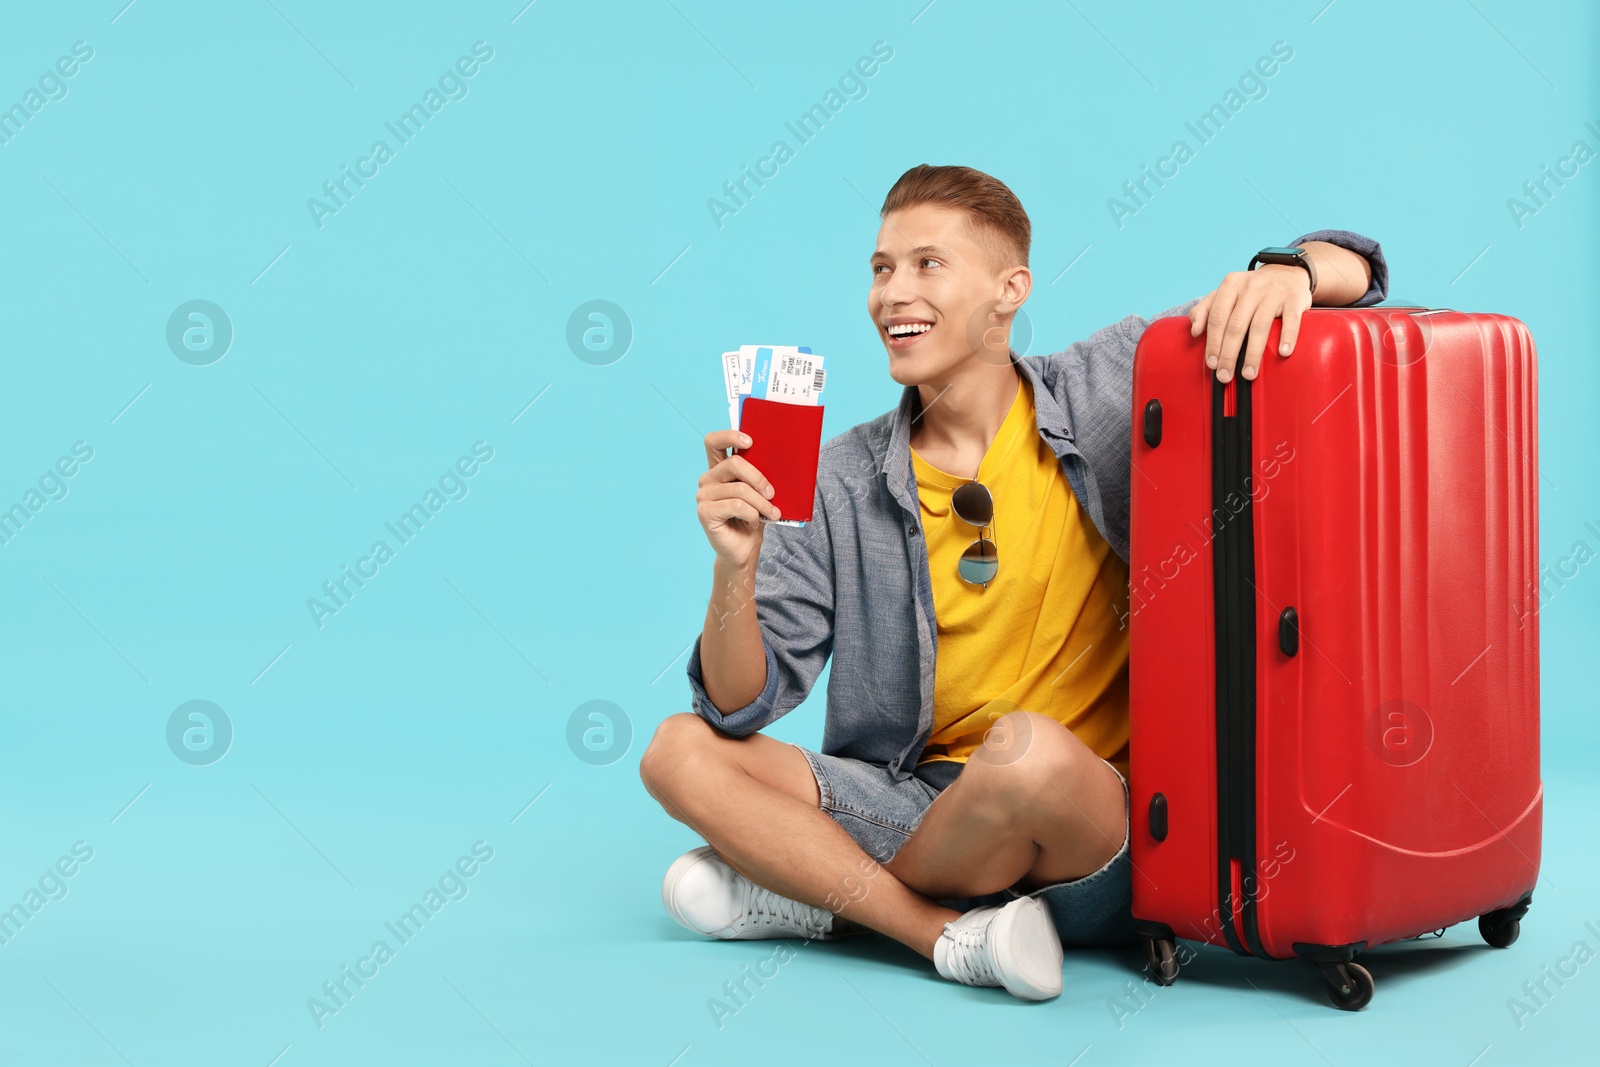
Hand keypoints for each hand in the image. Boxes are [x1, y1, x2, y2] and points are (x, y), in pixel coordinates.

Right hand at [698, 429, 780, 567]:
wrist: (744, 550)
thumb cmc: (753, 519)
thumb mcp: (759, 493)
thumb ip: (758, 475)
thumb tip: (777, 459)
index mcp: (719, 469)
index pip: (714, 442)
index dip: (730, 436)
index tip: (750, 442)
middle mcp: (708, 480)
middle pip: (734, 464)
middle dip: (759, 478)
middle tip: (772, 494)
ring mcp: (703, 496)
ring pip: (740, 489)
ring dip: (762, 503)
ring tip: (772, 514)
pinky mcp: (705, 512)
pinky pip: (736, 506)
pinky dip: (752, 514)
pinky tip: (753, 523)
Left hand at [1187, 263, 1312, 382]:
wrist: (1287, 272)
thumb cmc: (1251, 290)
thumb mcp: (1226, 292)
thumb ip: (1205, 310)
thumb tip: (1194, 331)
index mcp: (1231, 285)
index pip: (1217, 317)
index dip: (1212, 342)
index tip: (1211, 364)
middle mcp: (1251, 287)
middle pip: (1236, 326)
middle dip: (1228, 354)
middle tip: (1225, 375)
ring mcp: (1274, 292)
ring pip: (1259, 327)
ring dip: (1252, 354)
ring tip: (1248, 374)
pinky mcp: (1294, 298)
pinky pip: (1290, 320)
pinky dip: (1287, 337)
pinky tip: (1282, 353)